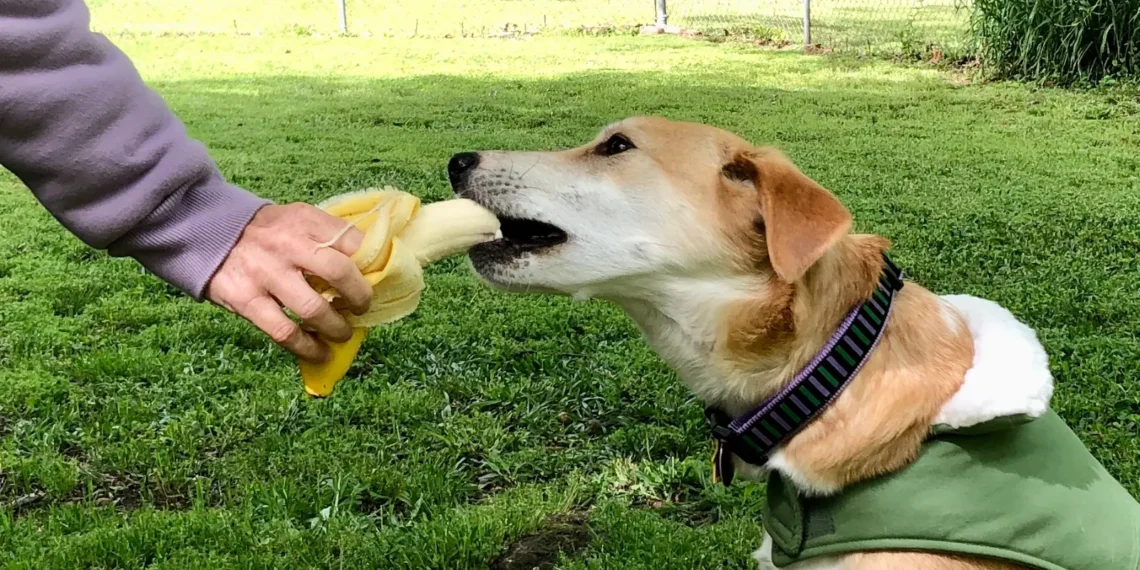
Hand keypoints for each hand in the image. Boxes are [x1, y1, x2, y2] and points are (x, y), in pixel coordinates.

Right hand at [205, 203, 371, 361]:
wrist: (205, 232)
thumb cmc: (265, 232)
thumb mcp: (296, 220)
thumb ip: (327, 239)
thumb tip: (368, 270)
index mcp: (305, 221)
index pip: (354, 242)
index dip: (373, 266)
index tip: (379, 282)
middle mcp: (287, 244)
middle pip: (339, 273)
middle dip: (359, 297)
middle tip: (361, 309)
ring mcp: (265, 273)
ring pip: (314, 309)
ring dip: (337, 328)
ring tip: (342, 333)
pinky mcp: (245, 299)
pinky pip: (284, 332)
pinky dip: (307, 348)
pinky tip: (319, 352)